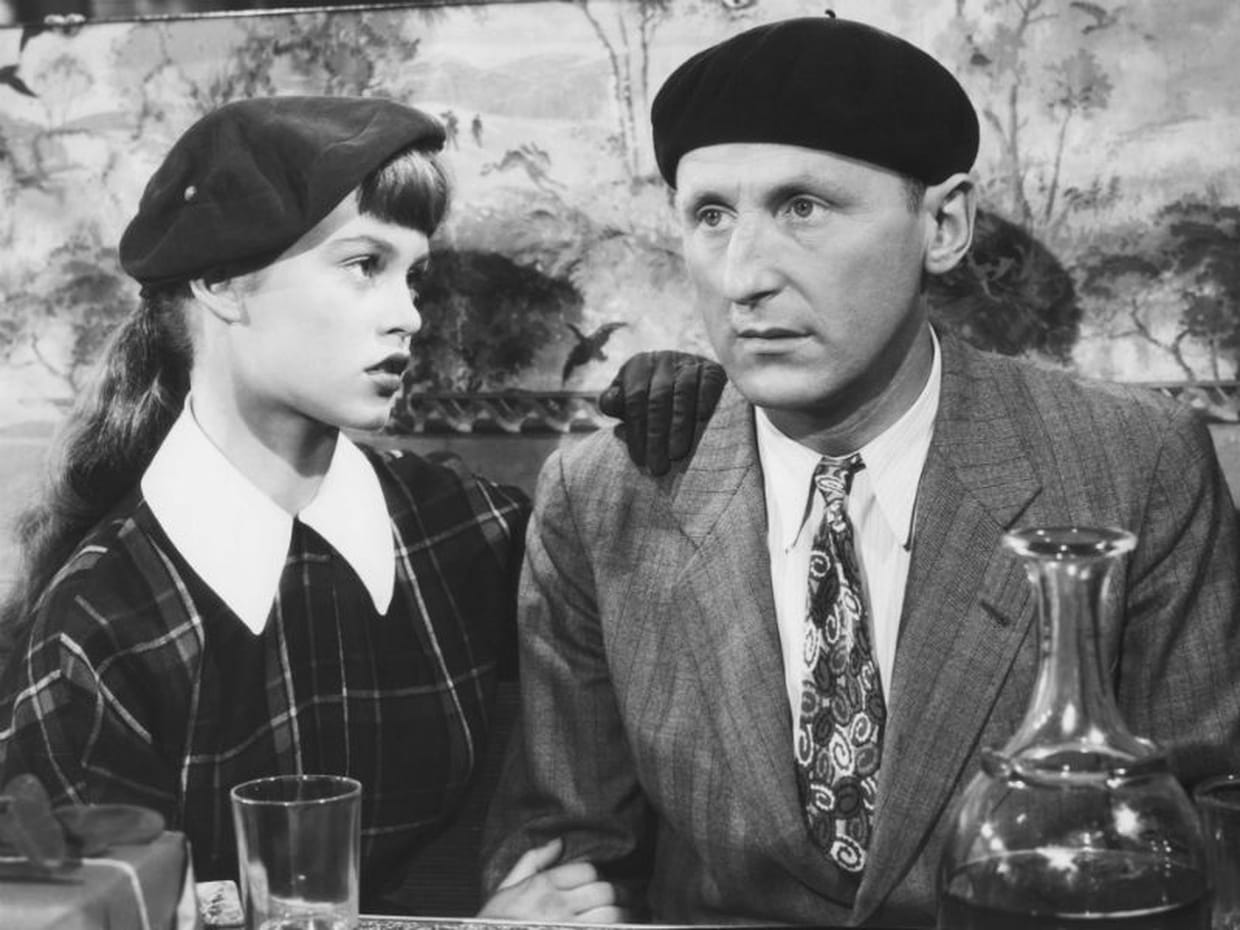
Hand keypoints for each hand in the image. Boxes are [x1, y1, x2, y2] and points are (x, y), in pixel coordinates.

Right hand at [478, 837, 627, 922]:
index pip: (588, 870)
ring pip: (611, 916)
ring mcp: (568, 928)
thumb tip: (559, 842)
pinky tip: (612, 928)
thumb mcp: (506, 887)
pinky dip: (613, 929)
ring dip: (620, 915)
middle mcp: (558, 907)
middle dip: (615, 894)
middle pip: (605, 891)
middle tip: (618, 898)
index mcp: (543, 886)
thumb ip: (533, 860)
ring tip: (620, 916)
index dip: (596, 876)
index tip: (596, 883)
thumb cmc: (496, 921)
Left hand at [599, 351, 726, 475]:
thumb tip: (612, 409)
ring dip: (680, 426)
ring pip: (682, 394)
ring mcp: (688, 362)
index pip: (634, 400)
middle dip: (657, 436)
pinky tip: (703, 419)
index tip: (639, 459)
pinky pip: (709, 383)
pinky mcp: (712, 369)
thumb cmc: (651, 399)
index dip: (636, 431)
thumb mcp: (628, 400)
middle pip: (657, 400)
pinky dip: (705, 399)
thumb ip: (615, 405)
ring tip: (677, 454)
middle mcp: (662, 361)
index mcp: (638, 366)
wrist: (691, 380)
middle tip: (658, 466)